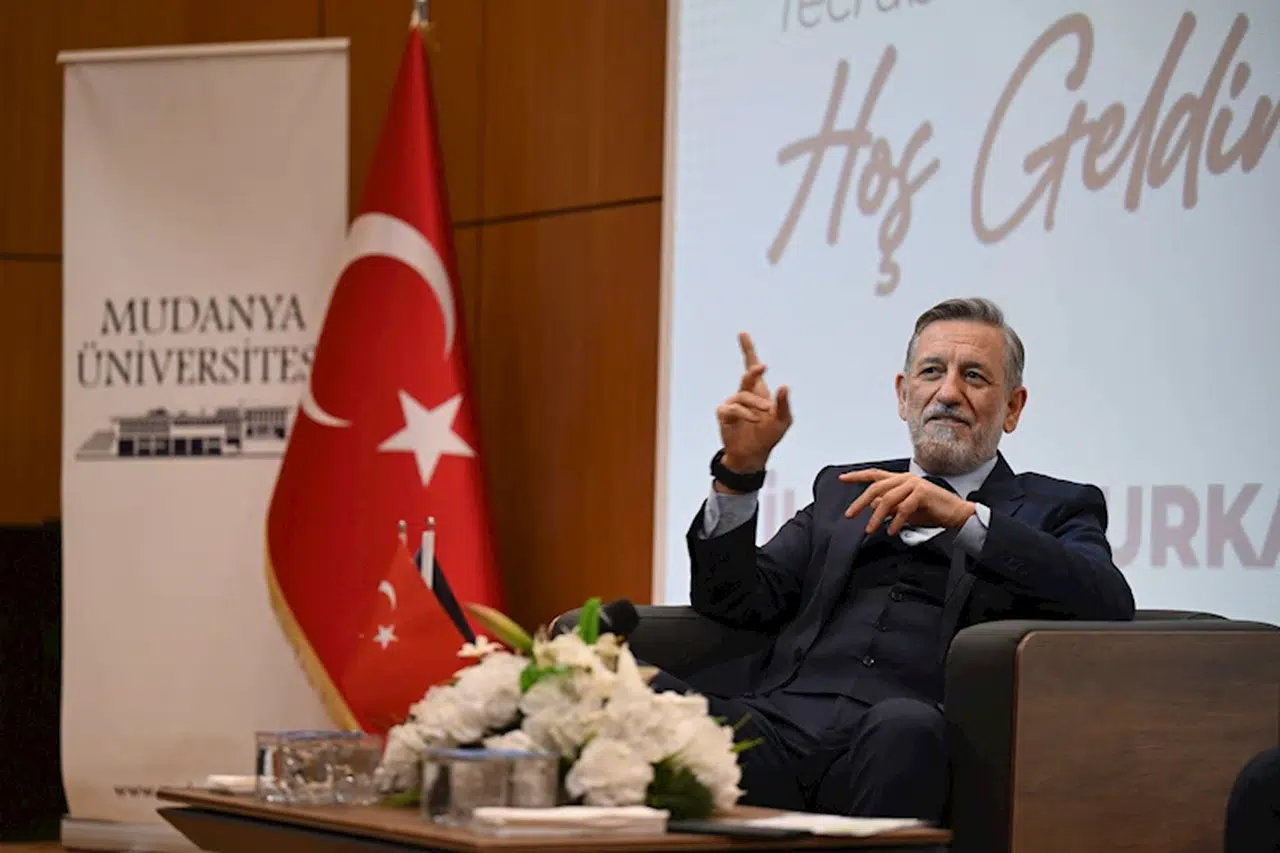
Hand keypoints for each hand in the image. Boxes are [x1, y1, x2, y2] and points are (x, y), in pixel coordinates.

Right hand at [715, 332, 792, 472]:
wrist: (752, 455)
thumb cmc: (768, 436)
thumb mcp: (783, 420)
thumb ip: (784, 404)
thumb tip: (785, 386)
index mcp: (758, 391)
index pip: (751, 367)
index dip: (747, 350)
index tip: (742, 334)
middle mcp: (744, 394)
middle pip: (747, 376)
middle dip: (754, 371)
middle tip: (763, 366)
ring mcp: (733, 404)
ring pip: (743, 395)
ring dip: (756, 404)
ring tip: (764, 414)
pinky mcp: (724, 415)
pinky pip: (733, 408)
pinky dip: (745, 413)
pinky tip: (753, 420)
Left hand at [839, 469, 975, 534]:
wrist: (956, 514)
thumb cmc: (931, 512)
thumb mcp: (905, 510)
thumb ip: (889, 506)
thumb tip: (872, 506)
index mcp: (900, 480)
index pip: (875, 475)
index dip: (857, 476)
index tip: (841, 478)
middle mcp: (906, 479)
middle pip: (876, 487)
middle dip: (860, 502)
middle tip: (850, 514)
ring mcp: (914, 484)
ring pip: (888, 498)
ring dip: (876, 517)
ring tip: (870, 529)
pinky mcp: (923, 493)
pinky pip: (903, 508)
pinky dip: (895, 521)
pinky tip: (892, 531)